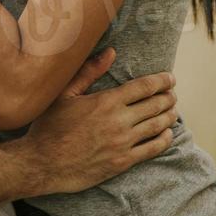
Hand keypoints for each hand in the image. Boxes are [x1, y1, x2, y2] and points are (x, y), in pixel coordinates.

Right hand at [18, 48, 177, 195]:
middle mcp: (119, 121)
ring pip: (157, 126)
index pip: (145, 86)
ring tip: (172, 111)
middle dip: (168, 97)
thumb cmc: (50, 127)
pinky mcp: (122, 162)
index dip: (162, 81)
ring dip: (169, 116)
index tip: (169, 78)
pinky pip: (152, 149)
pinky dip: (164, 139)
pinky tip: (167, 134)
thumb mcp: (65, 94)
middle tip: (172, 94)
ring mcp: (123, 143)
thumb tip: (110, 52)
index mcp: (107, 101)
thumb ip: (89, 72)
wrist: (42, 163)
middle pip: (156, 105)